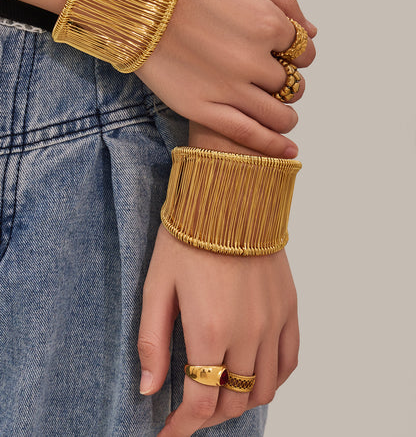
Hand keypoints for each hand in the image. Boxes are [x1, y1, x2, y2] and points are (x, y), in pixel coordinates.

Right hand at [136, 0, 315, 157]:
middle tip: (273, 84)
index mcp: (267, 23)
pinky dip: (271, 145)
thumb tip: (311, 33)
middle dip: (287, 85)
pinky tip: (287, 151)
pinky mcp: (203, 108)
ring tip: (280, 116)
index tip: (285, 58)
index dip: (297, 57)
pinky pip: (247, 134)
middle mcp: (253, 59)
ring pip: (277, 114)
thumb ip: (284, 2)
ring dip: (285, 117)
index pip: (303, 53)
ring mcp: (228, 88)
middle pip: (291, 85)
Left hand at [138, 226, 299, 435]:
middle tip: (190, 409)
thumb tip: (148, 388)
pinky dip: (274, 379)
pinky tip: (256, 373)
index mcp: (210, 329)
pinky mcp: (289, 307)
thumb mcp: (157, 286)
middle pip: (234, 400)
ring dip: (240, 401)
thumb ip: (152, 341)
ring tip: (221, 392)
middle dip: (209, 415)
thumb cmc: (188, 237)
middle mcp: (249, 332)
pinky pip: (291, 360)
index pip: (202, 402)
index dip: (182, 427)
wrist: (229, 198)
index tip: (169, 433)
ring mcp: (274, 321)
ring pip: (266, 388)